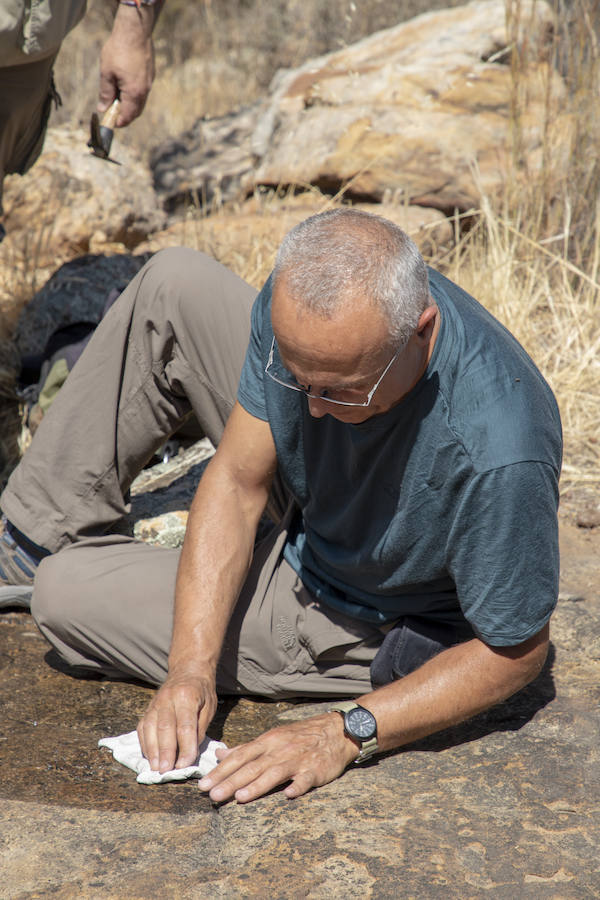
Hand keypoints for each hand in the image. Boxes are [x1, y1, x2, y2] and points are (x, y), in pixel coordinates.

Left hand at [98, 8, 154, 125]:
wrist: (135, 32)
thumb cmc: (119, 51)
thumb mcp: (106, 73)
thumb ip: (105, 93)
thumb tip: (103, 108)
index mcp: (134, 93)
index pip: (128, 116)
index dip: (119, 122)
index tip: (111, 122)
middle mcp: (144, 91)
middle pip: (136, 112)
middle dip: (124, 115)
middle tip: (112, 111)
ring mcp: (149, 83)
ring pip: (140, 102)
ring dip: (129, 104)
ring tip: (116, 95)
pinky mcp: (150, 75)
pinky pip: (143, 91)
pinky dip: (134, 94)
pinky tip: (124, 84)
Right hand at [137, 670, 216, 772]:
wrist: (188, 670)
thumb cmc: (201, 691)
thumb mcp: (209, 706)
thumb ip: (200, 728)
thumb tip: (190, 752)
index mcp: (187, 696)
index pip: (185, 726)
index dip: (185, 747)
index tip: (185, 764)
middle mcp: (168, 698)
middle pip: (165, 728)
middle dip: (166, 751)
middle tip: (166, 770)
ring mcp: (155, 703)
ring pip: (150, 728)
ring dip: (152, 751)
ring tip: (155, 768)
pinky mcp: (148, 709)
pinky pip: (143, 728)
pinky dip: (145, 744)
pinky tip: (149, 757)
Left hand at [198, 713, 359, 803]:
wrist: (335, 731)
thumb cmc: (299, 736)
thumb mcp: (272, 737)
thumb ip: (245, 749)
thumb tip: (220, 755)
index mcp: (267, 741)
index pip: (240, 757)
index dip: (220, 771)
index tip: (203, 784)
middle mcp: (279, 749)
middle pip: (252, 767)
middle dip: (231, 781)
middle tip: (212, 795)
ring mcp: (297, 760)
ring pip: (274, 773)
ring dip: (257, 785)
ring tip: (240, 797)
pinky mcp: (315, 770)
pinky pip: (305, 779)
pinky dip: (297, 786)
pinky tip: (289, 794)